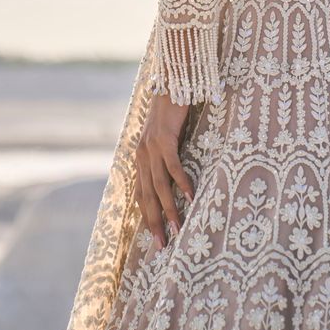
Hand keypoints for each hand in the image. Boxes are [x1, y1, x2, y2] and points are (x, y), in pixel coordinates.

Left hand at [134, 92, 194, 250]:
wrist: (171, 82)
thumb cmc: (171, 111)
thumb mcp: (165, 138)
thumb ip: (164, 156)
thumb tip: (173, 177)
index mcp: (140, 158)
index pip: (141, 196)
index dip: (147, 218)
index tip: (155, 239)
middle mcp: (141, 156)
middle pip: (147, 197)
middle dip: (155, 223)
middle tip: (162, 246)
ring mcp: (151, 148)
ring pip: (159, 187)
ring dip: (169, 210)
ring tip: (178, 230)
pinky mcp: (164, 139)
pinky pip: (173, 167)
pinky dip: (182, 184)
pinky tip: (190, 198)